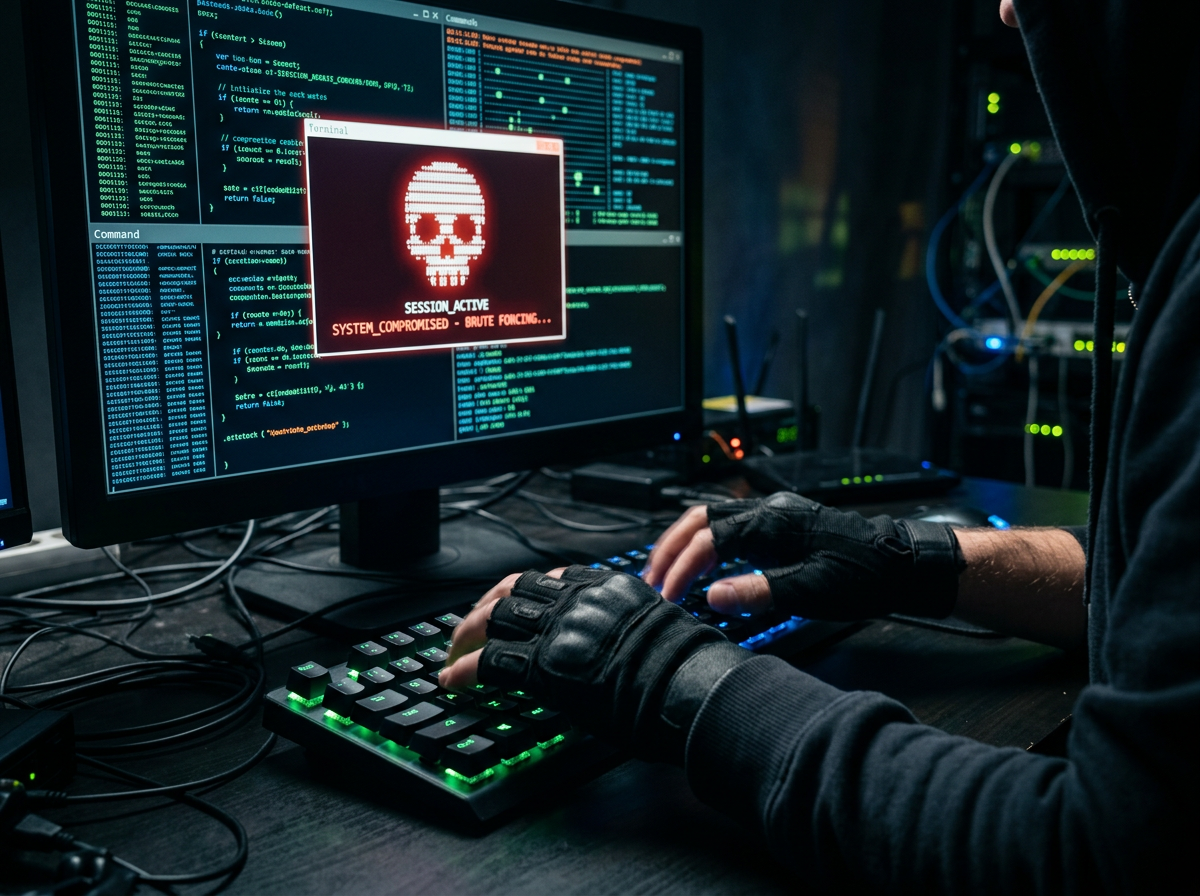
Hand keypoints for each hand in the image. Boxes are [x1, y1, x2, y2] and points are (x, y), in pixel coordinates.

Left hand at [440, 565, 750, 763]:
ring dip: (468, 632)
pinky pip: (491, 660)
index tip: (514, 603)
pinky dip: (466, 669)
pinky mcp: (543, 663)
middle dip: (487, 606)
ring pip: (496, 616)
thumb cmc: (685, 668)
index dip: (525, 593)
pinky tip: (454, 679)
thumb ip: (622, 624)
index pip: (552, 579)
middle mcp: (578, 599)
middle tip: (471, 624)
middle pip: (516, 589)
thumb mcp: (655, 627)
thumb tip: (607, 641)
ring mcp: (558, 628)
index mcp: (606, 586)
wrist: (687, 687)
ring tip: (453, 651)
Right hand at [647, 493, 964, 620]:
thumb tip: (712, 596)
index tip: (667, 595)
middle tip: (652, 578)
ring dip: (686, 544)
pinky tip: (705, 568)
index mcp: (773, 521)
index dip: (682, 568)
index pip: (709, 540)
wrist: (904, 566)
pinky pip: (732, 528)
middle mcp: (770, 511)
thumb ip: (759, 592)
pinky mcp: (783, 527)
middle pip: (701, 518)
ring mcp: (776, 515)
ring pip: (714, 520)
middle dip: (671, 547)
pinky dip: (708, 546)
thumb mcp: (811, 592)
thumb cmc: (865, 576)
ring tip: (668, 572)